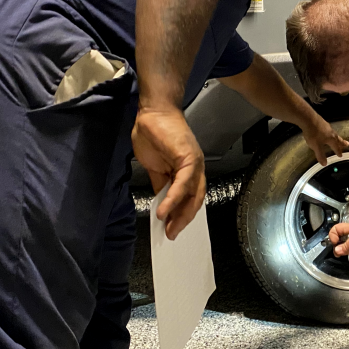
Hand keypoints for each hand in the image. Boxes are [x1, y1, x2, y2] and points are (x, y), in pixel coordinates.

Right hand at [132, 106, 205, 240]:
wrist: (153, 113)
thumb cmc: (154, 135)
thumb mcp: (156, 168)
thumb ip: (161, 185)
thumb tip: (161, 205)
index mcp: (189, 171)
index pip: (191, 198)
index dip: (183, 215)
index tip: (172, 230)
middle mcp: (196, 168)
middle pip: (195, 200)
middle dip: (183, 220)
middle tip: (171, 235)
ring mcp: (194, 162)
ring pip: (192, 194)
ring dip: (179, 214)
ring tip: (168, 228)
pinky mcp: (188, 157)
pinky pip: (182, 183)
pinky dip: (173, 199)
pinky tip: (163, 210)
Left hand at [301, 115, 348, 165]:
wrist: (308, 119)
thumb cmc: (313, 133)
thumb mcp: (316, 146)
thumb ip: (320, 155)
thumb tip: (324, 164)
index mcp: (331, 139)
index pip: (336, 147)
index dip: (338, 151)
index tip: (340, 155)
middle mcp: (331, 132)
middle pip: (338, 139)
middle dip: (342, 142)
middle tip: (347, 144)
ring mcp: (327, 126)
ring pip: (334, 133)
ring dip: (337, 137)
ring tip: (338, 138)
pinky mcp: (322, 122)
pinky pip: (329, 129)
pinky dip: (330, 133)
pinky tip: (327, 132)